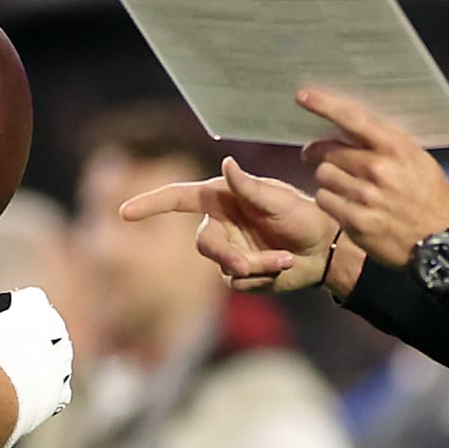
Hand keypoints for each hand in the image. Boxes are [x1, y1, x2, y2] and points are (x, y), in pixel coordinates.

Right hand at [0, 261, 71, 447]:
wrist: (4, 376)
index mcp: (35, 302)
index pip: (19, 305)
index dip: (0, 318)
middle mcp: (56, 326)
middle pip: (34, 333)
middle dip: (19, 343)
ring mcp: (62, 359)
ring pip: (45, 361)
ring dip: (31, 368)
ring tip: (6, 377)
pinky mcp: (62, 388)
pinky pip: (51, 390)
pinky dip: (37, 394)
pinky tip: (20, 395)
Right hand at [119, 157, 339, 292]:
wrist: (325, 248)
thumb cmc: (303, 214)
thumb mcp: (279, 199)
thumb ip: (249, 187)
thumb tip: (226, 164)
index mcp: (222, 197)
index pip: (178, 198)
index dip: (150, 204)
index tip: (123, 212)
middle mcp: (220, 222)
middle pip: (204, 244)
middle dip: (227, 255)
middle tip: (249, 264)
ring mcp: (228, 250)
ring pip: (224, 267)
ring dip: (257, 266)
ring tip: (285, 259)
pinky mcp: (239, 274)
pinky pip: (239, 283)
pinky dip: (263, 276)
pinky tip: (283, 266)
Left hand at [298, 88, 448, 267]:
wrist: (442, 243)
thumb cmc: (431, 198)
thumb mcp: (418, 160)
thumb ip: (386, 144)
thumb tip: (349, 129)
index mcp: (396, 148)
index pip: (353, 119)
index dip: (325, 105)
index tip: (303, 96)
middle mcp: (379, 169)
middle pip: (328, 152)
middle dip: (321, 154)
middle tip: (317, 156)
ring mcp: (366, 197)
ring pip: (323, 176)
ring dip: (328, 179)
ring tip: (342, 185)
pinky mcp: (356, 222)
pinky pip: (324, 200)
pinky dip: (330, 200)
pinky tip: (345, 204)